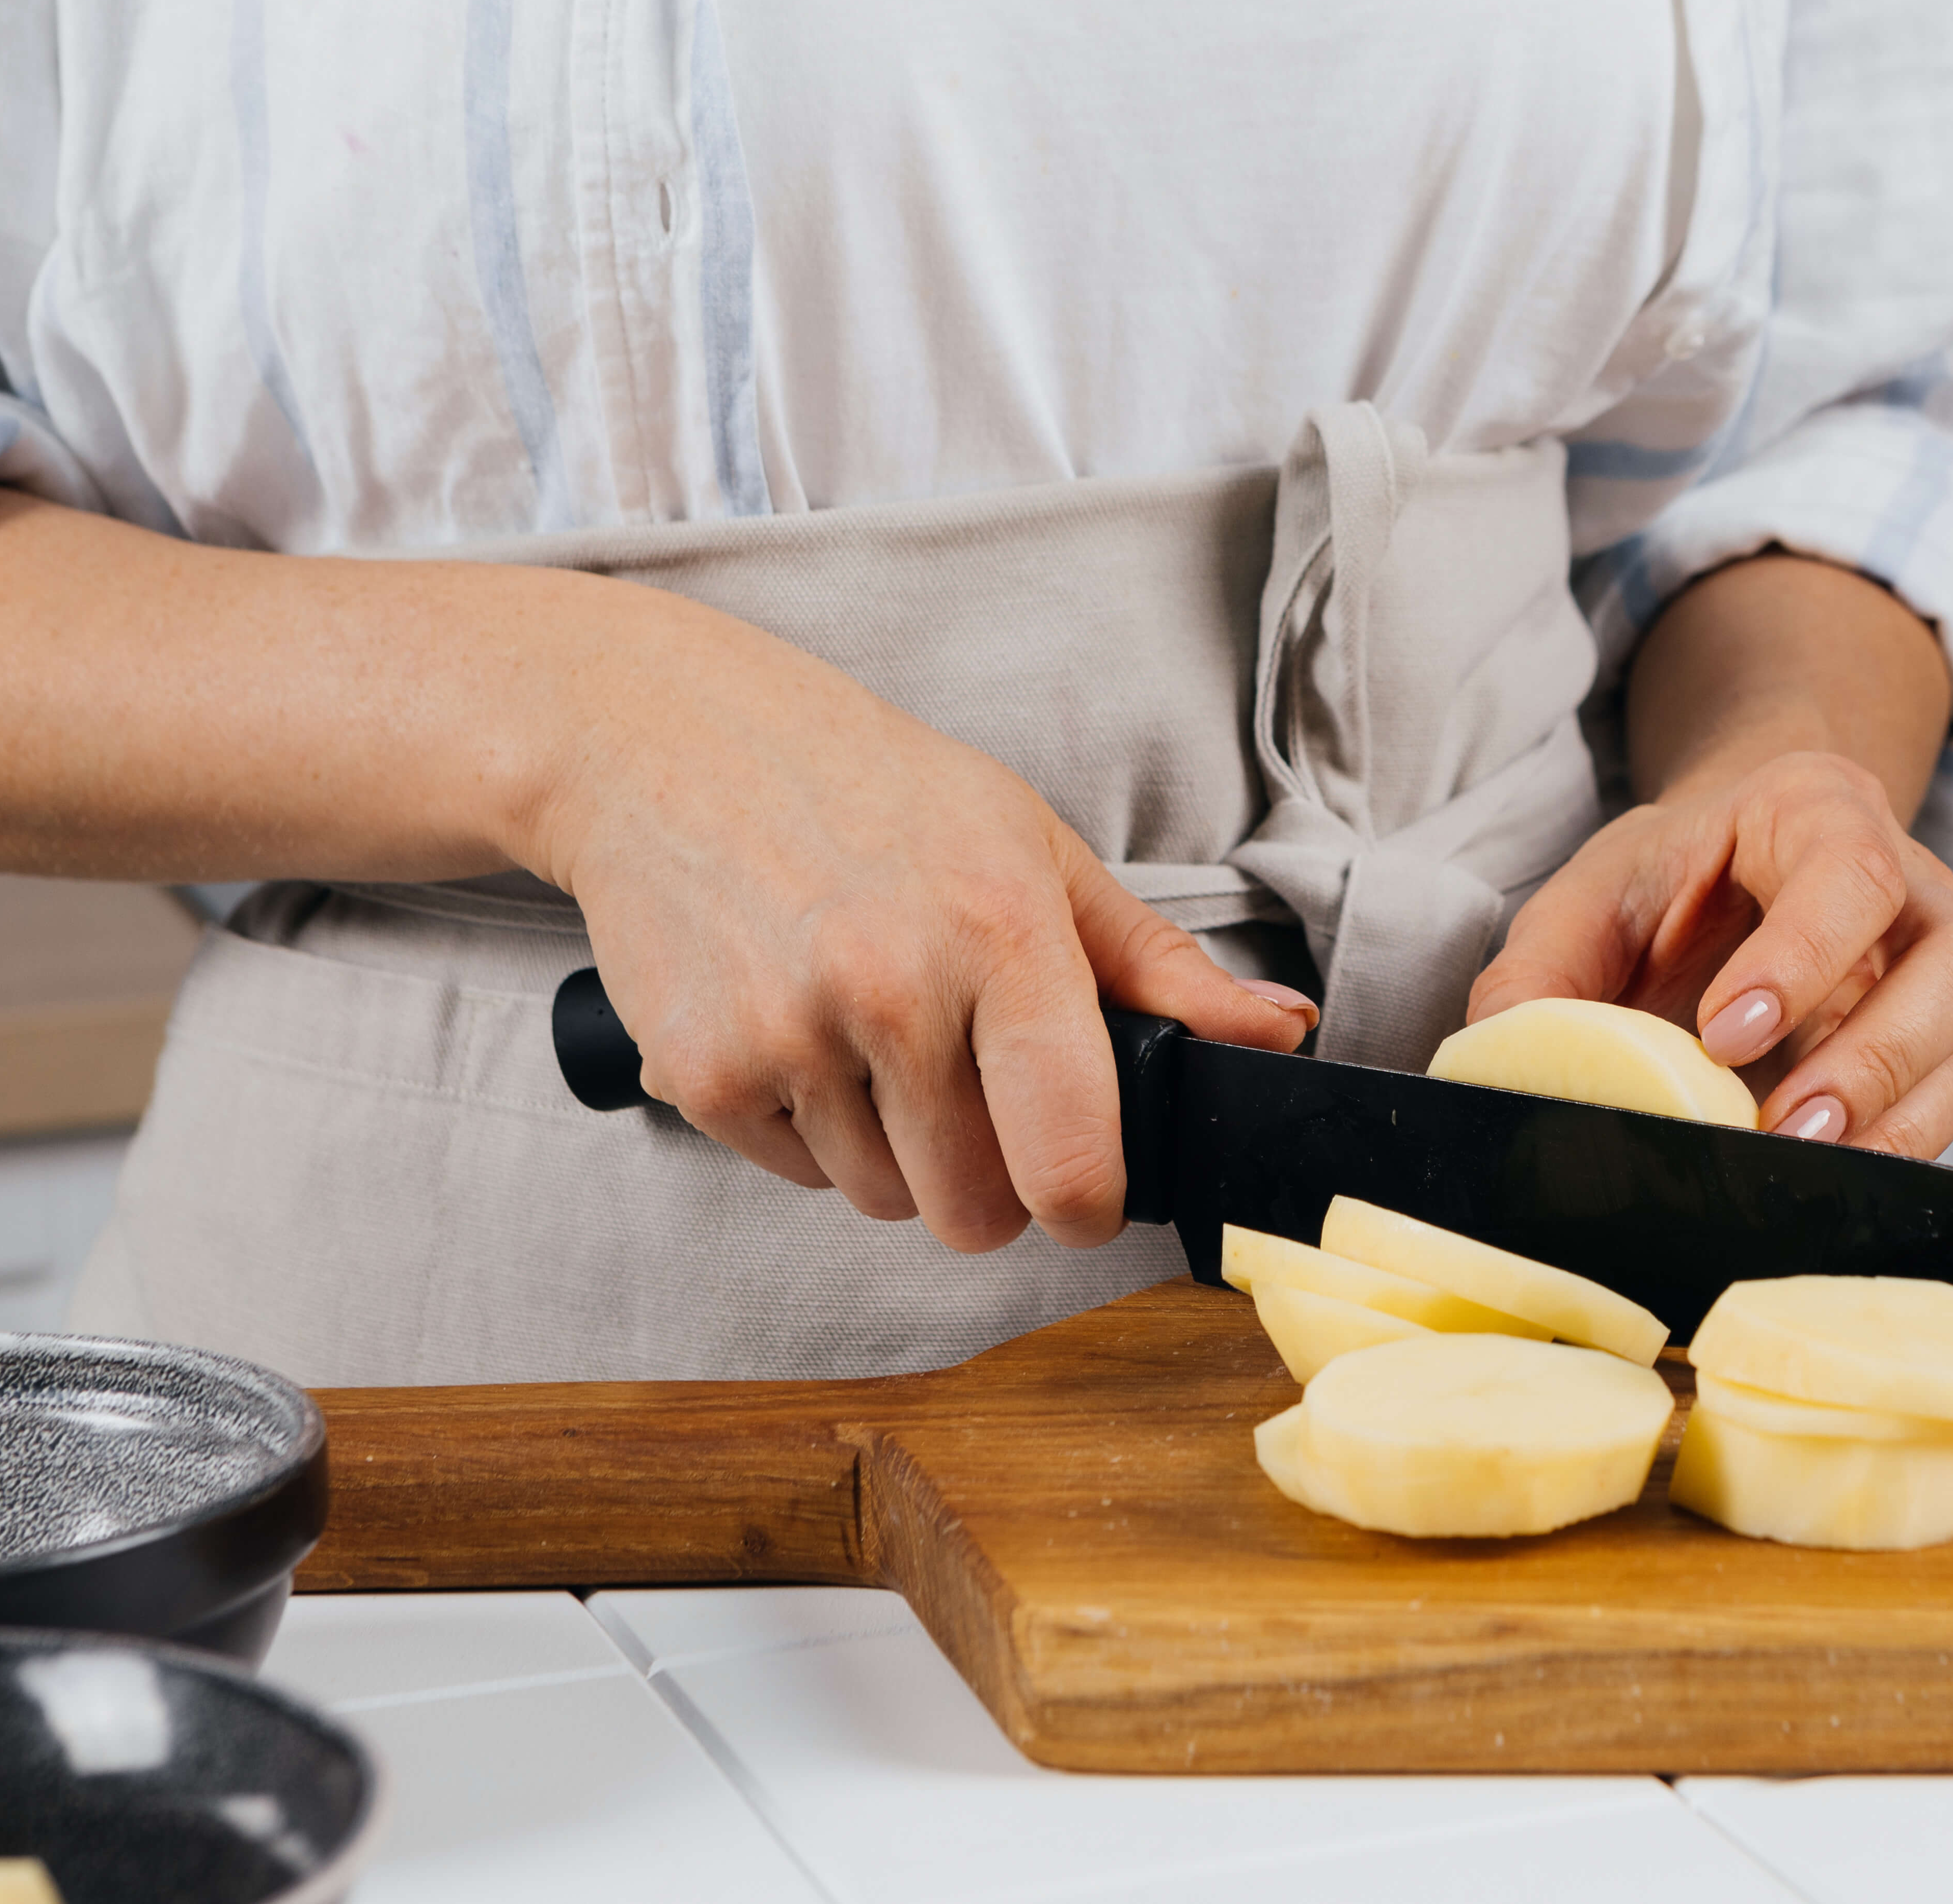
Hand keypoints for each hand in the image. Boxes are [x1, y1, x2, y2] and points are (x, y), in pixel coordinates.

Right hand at [521, 588, 1312, 1249]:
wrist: (672, 741)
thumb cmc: (876, 791)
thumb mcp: (1038, 851)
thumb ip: (1160, 966)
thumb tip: (1280, 1034)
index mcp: (1001, 933)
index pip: (1071, 1156)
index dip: (1089, 1205)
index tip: (1086, 1191)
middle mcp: (893, 989)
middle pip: (976, 1210)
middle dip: (990, 1181)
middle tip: (970, 1089)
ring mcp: (788, 1035)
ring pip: (886, 1202)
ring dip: (897, 1154)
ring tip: (876, 1037)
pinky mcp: (701, 1073)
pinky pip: (798, 1178)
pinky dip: (813, 1135)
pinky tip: (806, 1033)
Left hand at [1466, 748, 1952, 1158]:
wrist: (1732, 867)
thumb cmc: (1667, 883)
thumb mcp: (1587, 900)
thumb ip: (1536, 974)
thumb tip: (1495, 1062)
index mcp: (1819, 813)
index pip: (1847, 873)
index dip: (1801, 959)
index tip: (1723, 1037)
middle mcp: (1910, 881)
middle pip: (1950, 959)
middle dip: (1871, 1055)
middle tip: (1783, 1124)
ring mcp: (1937, 961)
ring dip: (1898, 1112)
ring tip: (1808, 1164)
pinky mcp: (1942, 1037)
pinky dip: (1905, 1144)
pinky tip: (1834, 1181)